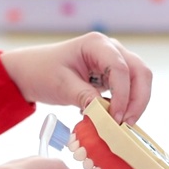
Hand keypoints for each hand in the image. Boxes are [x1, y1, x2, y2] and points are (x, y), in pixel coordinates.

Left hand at [0, 32, 152, 124]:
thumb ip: (86, 97)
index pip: (121, 68)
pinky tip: (114, 118)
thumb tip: (108, 115)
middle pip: (139, 72)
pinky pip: (129, 88)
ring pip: (139, 80)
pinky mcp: (111, 75)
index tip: (116, 118)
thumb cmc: (41, 72)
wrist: (28, 71)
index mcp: (96, 44)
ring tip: (123, 124)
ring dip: (135, 102)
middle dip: (137, 99)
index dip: (123, 95)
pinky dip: (127, 103)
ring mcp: (113, 60)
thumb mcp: (62, 86)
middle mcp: (110, 48)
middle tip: (127, 124)